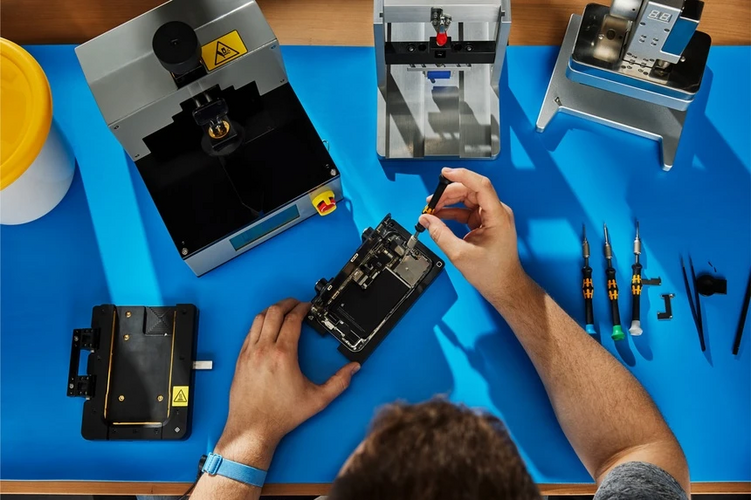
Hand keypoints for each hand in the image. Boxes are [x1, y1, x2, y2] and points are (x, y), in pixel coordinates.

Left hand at [215, 298, 359, 467]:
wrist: (253, 428)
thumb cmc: (281, 415)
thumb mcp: (317, 400)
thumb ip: (339, 382)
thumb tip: (353, 369)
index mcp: (283, 355)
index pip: (292, 320)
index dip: (302, 309)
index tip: (308, 307)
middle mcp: (264, 350)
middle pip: (273, 312)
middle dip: (287, 303)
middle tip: (296, 304)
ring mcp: (249, 353)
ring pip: (258, 319)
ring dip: (271, 310)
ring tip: (281, 310)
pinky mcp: (240, 360)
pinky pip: (249, 333)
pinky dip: (259, 324)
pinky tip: (266, 328)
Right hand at [419, 167, 527, 307]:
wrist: (504, 286)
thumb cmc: (492, 273)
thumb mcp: (460, 254)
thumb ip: (440, 234)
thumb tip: (426, 220)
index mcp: (497, 216)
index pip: (481, 185)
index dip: (462, 176)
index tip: (445, 173)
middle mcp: (497, 212)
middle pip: (471, 191)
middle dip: (449, 194)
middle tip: (430, 202)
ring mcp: (492, 217)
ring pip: (468, 200)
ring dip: (449, 202)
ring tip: (431, 210)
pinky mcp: (486, 223)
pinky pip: (468, 211)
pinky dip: (453, 212)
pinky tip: (439, 217)